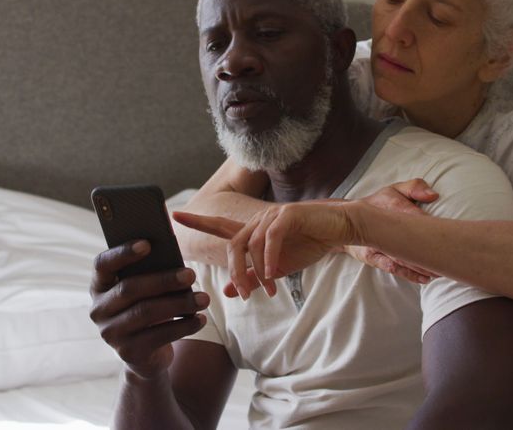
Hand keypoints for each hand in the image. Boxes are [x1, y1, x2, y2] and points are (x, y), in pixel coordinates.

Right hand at [89, 240, 209, 378]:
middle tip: (191, 274)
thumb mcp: (145, 290)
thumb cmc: (148, 307)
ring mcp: (110, 333)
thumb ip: (151, 272)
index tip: (148, 244)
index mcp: (100, 286)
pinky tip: (200, 319)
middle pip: (129, 289)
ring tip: (204, 298)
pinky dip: (183, 326)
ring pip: (146, 312)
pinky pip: (158, 335)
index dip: (123, 253)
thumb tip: (176, 260)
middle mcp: (99, 310)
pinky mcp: (128, 352)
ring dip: (179, 304)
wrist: (146, 354)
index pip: (102, 264)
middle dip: (163, 280)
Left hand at [173, 203, 358, 299]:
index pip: (219, 225)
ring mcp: (272, 216)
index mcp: (253, 231)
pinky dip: (270, 258)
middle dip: (234, 272)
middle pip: (232, 245)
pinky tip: (274, 274)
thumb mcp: (277, 268)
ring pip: (252, 245)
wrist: (338, 231)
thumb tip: (229, 291)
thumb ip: (252, 277)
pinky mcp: (288, 216)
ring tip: (267, 292)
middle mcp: (258, 220)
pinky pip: (271, 239)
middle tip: (245, 296)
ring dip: (257, 272)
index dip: (197, 221)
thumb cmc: (309, 245)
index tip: (174, 216)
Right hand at [345, 179, 439, 283]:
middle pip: (409, 242)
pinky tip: (424, 279)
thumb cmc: (378, 204)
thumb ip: (414, 187)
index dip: (432, 229)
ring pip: (402, 259)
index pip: (417, 219)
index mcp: (393, 208)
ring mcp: (378, 245)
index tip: (448, 236)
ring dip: (422, 267)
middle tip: (449, 259)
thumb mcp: (394, 189)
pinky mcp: (372, 257)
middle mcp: (384, 228)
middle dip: (429, 252)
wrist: (347, 219)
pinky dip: (409, 275)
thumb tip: (433, 195)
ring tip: (440, 273)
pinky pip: (393, 268)